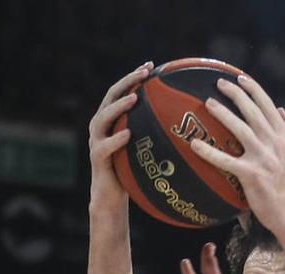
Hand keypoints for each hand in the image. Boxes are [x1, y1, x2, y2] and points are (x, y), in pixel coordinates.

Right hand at [88, 62, 152, 207]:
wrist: (112, 197)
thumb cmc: (133, 172)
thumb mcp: (145, 149)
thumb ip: (155, 134)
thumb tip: (187, 125)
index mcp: (112, 119)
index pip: (121, 91)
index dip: (134, 77)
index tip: (151, 66)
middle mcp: (101, 126)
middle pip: (111, 96)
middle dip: (127, 82)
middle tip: (144, 74)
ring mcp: (96, 141)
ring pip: (103, 118)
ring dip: (119, 106)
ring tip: (134, 98)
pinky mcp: (97, 159)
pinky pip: (104, 147)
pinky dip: (116, 140)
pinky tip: (128, 134)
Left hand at [189, 74, 284, 235]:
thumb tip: (282, 109)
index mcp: (284, 136)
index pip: (268, 105)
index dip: (253, 89)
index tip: (240, 78)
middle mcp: (275, 143)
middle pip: (253, 111)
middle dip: (236, 93)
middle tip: (218, 83)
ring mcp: (263, 158)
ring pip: (241, 128)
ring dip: (223, 113)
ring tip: (209, 103)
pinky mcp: (251, 174)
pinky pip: (226, 160)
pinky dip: (209, 152)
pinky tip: (194, 144)